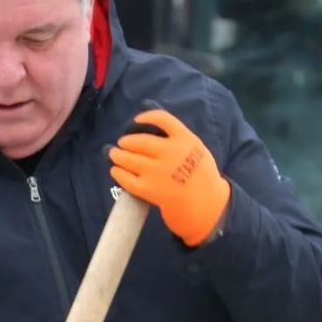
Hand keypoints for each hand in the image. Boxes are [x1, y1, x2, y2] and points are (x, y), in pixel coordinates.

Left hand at [108, 102, 230, 246]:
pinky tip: (116, 171)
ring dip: (118, 155)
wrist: (207, 205)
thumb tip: (151, 123)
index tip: (136, 120)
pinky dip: (118, 173)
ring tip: (114, 154)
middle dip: (126, 141)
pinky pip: (127, 178)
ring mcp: (158, 171)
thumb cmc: (201, 176)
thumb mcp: (197, 149)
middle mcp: (170, 153)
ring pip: (129, 158)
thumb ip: (179, 137)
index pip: (162, 119)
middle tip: (122, 143)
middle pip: (140, 140)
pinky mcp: (149, 189)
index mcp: (185, 140)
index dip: (146, 117)